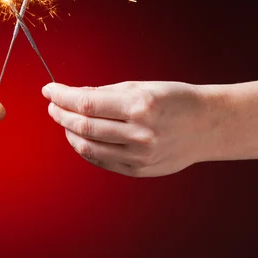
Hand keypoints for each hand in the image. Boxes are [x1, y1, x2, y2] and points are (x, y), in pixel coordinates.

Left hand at [42, 81, 223, 176]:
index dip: (62, 96)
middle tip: (52, 105)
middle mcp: (139, 133)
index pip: (86, 103)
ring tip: (64, 120)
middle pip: (83, 126)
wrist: (207, 126)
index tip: (49, 90)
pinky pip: (101, 161)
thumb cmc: (176, 100)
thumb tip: (74, 95)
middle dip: (60, 114)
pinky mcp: (139, 170)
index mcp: (140, 106)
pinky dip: (85, 148)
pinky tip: (80, 137)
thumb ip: (106, 93)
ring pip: (88, 147)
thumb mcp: (142, 87)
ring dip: (69, 132)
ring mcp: (139, 155)